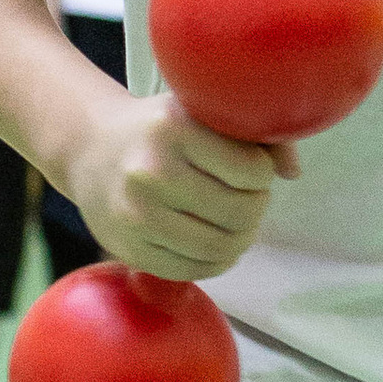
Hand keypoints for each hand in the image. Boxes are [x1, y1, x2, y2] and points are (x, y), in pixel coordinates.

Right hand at [62, 88, 295, 281]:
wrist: (89, 149)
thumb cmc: (161, 130)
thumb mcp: (201, 112)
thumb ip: (257, 133)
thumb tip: (293, 172)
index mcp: (175, 128)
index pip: (252, 169)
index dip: (262, 174)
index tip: (251, 170)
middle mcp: (151, 171)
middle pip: (241, 212)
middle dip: (255, 209)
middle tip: (247, 200)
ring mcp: (137, 214)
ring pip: (220, 246)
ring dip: (241, 239)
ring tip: (236, 224)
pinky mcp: (130, 248)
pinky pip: (194, 269)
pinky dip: (216, 261)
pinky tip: (214, 244)